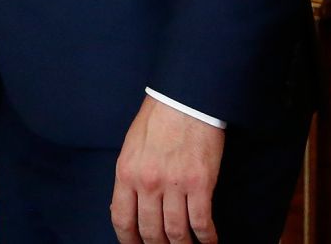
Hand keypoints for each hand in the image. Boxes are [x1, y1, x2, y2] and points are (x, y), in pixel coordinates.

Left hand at [111, 94, 224, 243]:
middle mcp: (147, 182)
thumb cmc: (156, 120)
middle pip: (150, 231)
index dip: (128, 241)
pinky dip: (206, 238)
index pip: (121, 218)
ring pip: (176, 233)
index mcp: (126, 172)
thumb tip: (127, 207)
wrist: (184, 100)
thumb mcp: (131, 147)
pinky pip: (201, 222)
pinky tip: (209, 242)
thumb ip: (129, 177)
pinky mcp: (200, 184)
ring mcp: (174, 184)